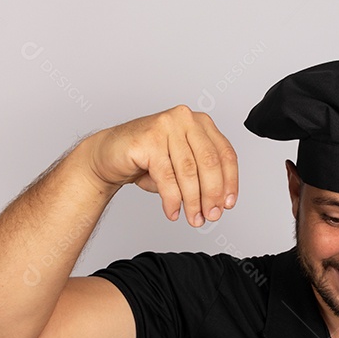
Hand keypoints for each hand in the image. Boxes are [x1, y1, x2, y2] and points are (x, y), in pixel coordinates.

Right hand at [85, 106, 238, 225]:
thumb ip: (201, 177)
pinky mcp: (149, 139)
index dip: (230, 182)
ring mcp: (167, 125)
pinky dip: (172, 199)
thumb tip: (219, 202)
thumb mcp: (182, 167)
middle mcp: (186, 119)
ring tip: (193, 218)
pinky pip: (167, 176)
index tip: (228, 204)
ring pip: (189, 171)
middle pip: (210, 163)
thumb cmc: (147, 159)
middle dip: (212, 195)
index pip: (225, 154)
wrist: (108, 155)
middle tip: (211, 216)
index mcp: (200, 123)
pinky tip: (173, 211)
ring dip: (193, 201)